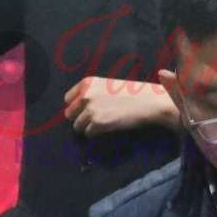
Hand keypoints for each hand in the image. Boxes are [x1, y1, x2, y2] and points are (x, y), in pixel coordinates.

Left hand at [64, 76, 178, 136]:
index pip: (68, 98)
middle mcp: (85, 95)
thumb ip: (92, 93)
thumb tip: (79, 106)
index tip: (82, 111)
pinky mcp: (98, 123)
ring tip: (100, 125)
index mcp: (87, 83)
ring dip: (87, 128)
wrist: (149, 101)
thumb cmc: (132, 92)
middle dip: (79, 118)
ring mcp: (90, 109)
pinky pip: (88, 133)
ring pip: (77, 126)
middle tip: (92, 121)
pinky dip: (95, 134)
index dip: (75, 106)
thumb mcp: (107, 85)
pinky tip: (106, 129)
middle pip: (70, 114)